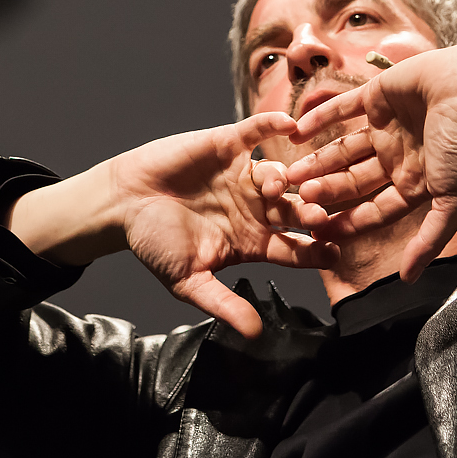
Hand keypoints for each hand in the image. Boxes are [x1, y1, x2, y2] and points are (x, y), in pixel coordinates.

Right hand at [13, 112, 334, 337]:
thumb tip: (254, 334)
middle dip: (309, 213)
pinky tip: (290, 123)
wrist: (123, 204)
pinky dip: (273, 124)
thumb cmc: (153, 243)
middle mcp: (257, 207)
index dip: (313, 251)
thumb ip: (223, 304)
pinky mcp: (228, 145)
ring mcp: (245, 175)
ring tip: (290, 183)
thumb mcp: (188, 280)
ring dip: (289, 178)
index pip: (293, 249)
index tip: (333, 254)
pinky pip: (256, 131)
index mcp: (253, 241)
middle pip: (294, 211)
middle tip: (321, 216)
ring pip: (279, 174)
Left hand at [282, 32, 456, 281]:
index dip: (347, 222)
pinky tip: (296, 131)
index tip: (317, 231)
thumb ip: (430, 240)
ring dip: (317, 161)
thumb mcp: (451, 201)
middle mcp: (399, 157)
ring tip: (291, 173)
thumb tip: (409, 280)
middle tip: (297, 199)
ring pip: (343, 149)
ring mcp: (386, 127)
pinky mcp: (378, 95)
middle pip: (353, 181)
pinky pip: (341, 108)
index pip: (373, 210)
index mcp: (415, 183)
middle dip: (326, 192)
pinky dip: (318, 118)